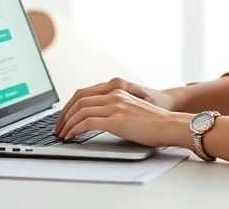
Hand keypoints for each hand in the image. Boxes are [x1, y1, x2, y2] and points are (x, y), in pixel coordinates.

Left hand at [53, 77, 178, 134]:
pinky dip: (74, 130)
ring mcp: (115, 106)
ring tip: (62, 135)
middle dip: (64, 115)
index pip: (84, 93)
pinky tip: (71, 137)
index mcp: (117, 91)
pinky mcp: (116, 120)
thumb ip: (116, 110)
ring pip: (80, 111)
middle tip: (58, 128)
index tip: (63, 118)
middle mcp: (114, 95)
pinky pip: (86, 122)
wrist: (171, 125)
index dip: (69, 106)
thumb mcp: (132, 110)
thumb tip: (97, 122)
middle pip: (78, 100)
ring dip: (67, 124)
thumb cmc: (155, 122)